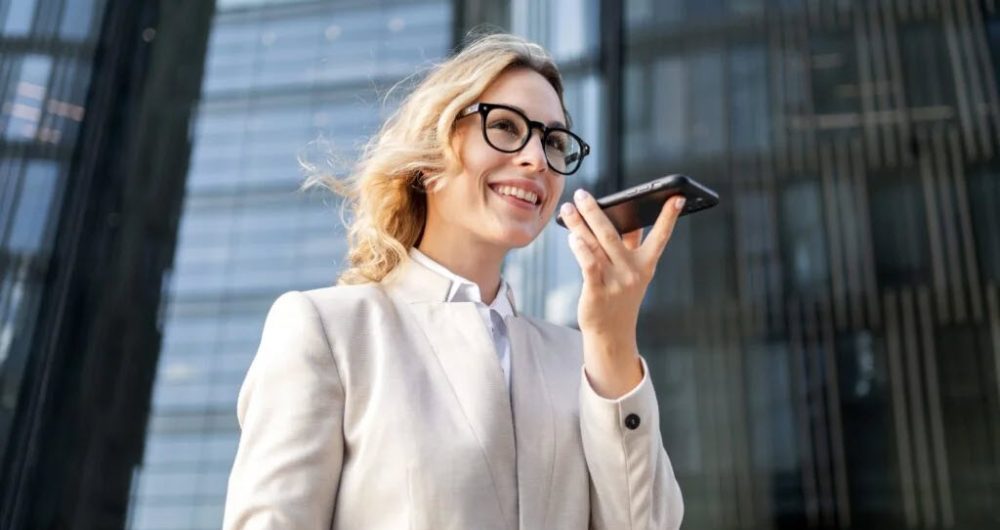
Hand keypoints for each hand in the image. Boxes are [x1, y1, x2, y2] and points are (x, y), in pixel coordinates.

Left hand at [559, 189, 684, 396]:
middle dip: (595, 211)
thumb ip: (632, 246)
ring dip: (579, 225)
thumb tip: (633, 219)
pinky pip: (588, 265)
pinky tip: (571, 236)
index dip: (669, 217)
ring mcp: (615, 282)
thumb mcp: (633, 272)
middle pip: (612, 233)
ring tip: (567, 209)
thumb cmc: (620, 296)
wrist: (611, 333)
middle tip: (581, 194)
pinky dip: (580, 249)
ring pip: (595, 245)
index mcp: (645, 264)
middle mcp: (632, 271)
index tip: (677, 197)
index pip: (659, 237)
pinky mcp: (597, 292)